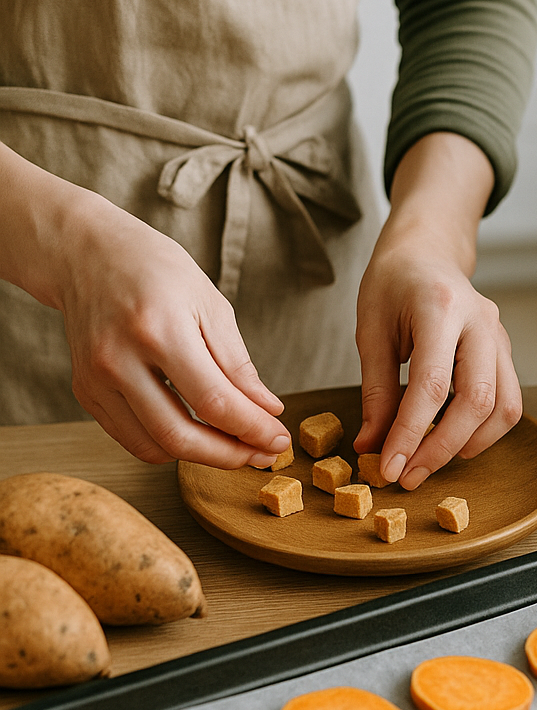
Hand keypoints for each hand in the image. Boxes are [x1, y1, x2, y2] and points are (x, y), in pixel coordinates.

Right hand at [0, 141, 290, 466]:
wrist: (86, 253)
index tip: (278, 440)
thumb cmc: (153, 269)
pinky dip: (168, 446)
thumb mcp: (209, 302)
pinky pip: (132, 439)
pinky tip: (195, 432)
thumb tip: (267, 410)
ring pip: (155, 446)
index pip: (213, 402)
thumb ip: (237, 363)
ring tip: (233, 445)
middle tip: (261, 454)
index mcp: (158, 329)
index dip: (252, 429)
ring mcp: (96, 379)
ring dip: (201, 456)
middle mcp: (120, 359)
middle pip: (180, 436)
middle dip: (229, 455)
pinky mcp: (86, 391)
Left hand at [354, 133, 521, 488]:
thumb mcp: (371, 331)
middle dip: (443, 448)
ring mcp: (500, 336)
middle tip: (409, 475)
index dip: (411, 434)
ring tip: (431, 461)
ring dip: (470, 444)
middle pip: (477, 400)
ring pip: (505, 406)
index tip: (389, 468)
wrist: (427, 251)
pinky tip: (454, 440)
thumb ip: (376, 391)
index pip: (432, 385)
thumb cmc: (392, 285)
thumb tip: (372, 447)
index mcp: (440, 307)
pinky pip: (509, 401)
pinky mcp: (506, 351)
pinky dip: (485, 430)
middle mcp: (481, 321)